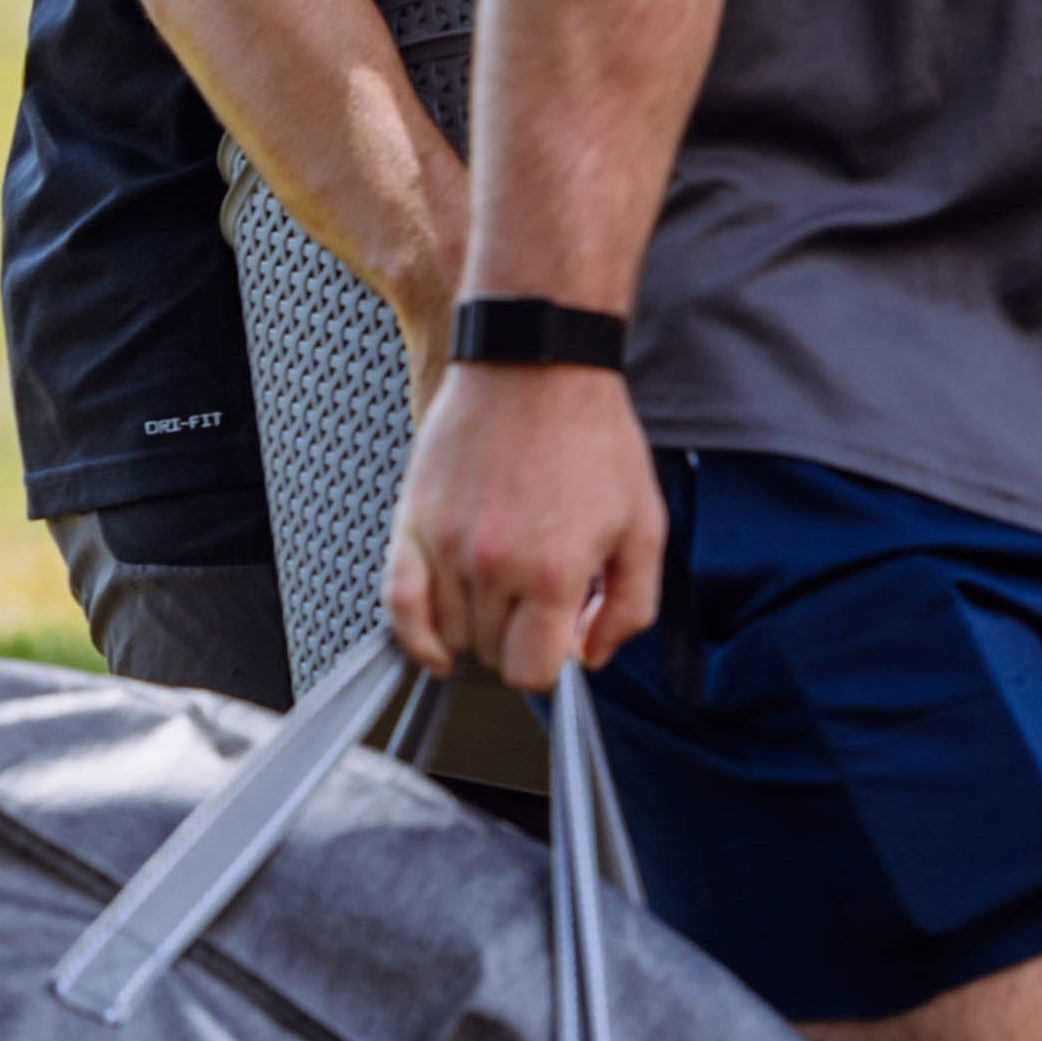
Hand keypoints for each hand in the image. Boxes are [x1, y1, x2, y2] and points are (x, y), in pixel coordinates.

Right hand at [386, 365, 665, 693]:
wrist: (539, 368)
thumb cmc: (594, 438)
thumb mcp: (644, 524)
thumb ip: (629, 604)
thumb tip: (591, 656)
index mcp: (553, 571)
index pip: (533, 672)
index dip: (551, 664)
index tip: (560, 639)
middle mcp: (492, 565)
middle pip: (491, 655)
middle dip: (520, 641)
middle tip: (539, 601)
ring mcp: (444, 546)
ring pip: (449, 635)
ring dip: (477, 629)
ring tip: (506, 589)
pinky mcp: (412, 523)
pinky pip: (397, 606)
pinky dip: (414, 635)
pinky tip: (436, 643)